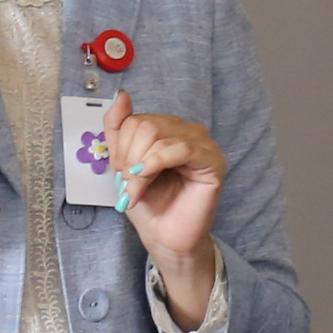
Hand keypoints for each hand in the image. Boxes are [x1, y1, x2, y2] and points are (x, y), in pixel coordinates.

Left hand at [108, 92, 226, 323]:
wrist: (165, 236)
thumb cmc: (149, 203)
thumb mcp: (123, 163)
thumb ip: (119, 128)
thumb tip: (121, 95)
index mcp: (168, 129)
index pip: (134, 120)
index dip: (121, 149)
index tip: (122, 176)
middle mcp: (187, 131)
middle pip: (144, 125)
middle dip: (129, 159)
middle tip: (130, 185)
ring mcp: (203, 144)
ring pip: (158, 135)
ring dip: (139, 167)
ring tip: (138, 190)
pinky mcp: (213, 161)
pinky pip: (180, 149)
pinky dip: (157, 163)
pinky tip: (148, 177)